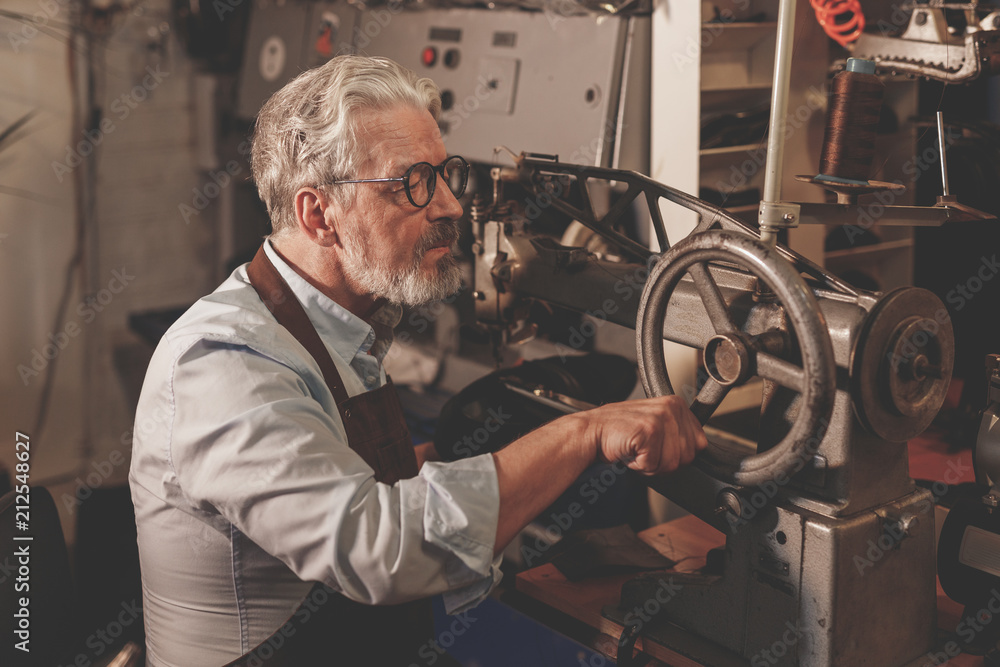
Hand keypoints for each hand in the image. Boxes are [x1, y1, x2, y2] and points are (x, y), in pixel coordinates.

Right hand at [583, 395, 707, 474]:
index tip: (660, 448)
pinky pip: (654, 465)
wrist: (592, 431)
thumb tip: (700, 448)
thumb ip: (679, 432)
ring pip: (672, 464)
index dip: (678, 454)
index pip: (700, 444)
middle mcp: (671, 408)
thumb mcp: (656, 424)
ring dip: (651, 465)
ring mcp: (660, 418)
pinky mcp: (648, 431)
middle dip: (664, 462)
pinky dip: (639, 466)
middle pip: (687, 457)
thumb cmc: (621, 431)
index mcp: (677, 404)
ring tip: (637, 450)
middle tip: (645, 450)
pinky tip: (630, 451)